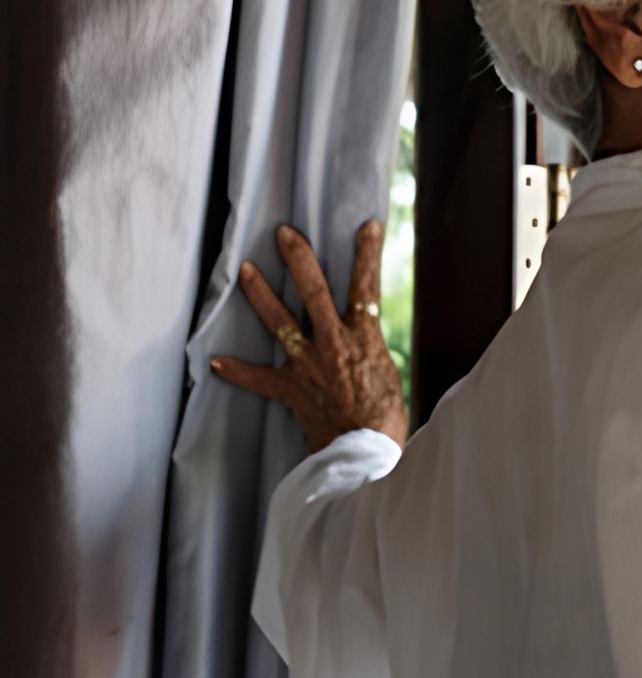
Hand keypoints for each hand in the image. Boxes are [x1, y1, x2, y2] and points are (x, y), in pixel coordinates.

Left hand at [212, 220, 408, 452]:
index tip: (367, 226)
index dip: (367, 254)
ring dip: (261, 293)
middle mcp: (334, 343)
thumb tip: (363, 339)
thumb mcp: (388, 371)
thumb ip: (370, 347)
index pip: (367, 286)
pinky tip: (217, 361)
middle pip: (315, 292)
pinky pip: (259, 379)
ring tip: (245, 269)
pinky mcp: (291, 390)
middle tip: (284, 233)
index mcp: (365, 337)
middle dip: (299, 259)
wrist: (365, 451)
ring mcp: (308, 365)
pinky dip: (238, 371)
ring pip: (280, 321)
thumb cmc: (385, 415)